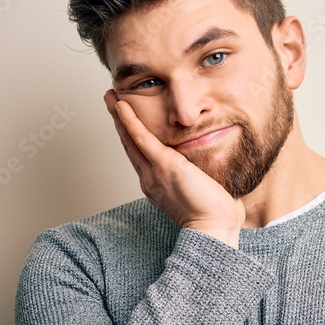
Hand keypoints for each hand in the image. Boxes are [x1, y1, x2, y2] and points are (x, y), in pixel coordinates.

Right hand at [104, 89, 244, 247]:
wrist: (214, 227)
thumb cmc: (214, 214)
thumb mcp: (201, 189)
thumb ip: (197, 175)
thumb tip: (205, 167)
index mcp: (157, 185)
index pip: (141, 155)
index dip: (131, 135)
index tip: (126, 120)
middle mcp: (150, 178)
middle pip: (130, 144)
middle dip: (119, 122)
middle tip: (110, 100)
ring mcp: (154, 173)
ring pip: (130, 139)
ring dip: (119, 116)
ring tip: (110, 97)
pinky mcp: (164, 166)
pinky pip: (141, 139)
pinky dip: (130, 122)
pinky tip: (122, 107)